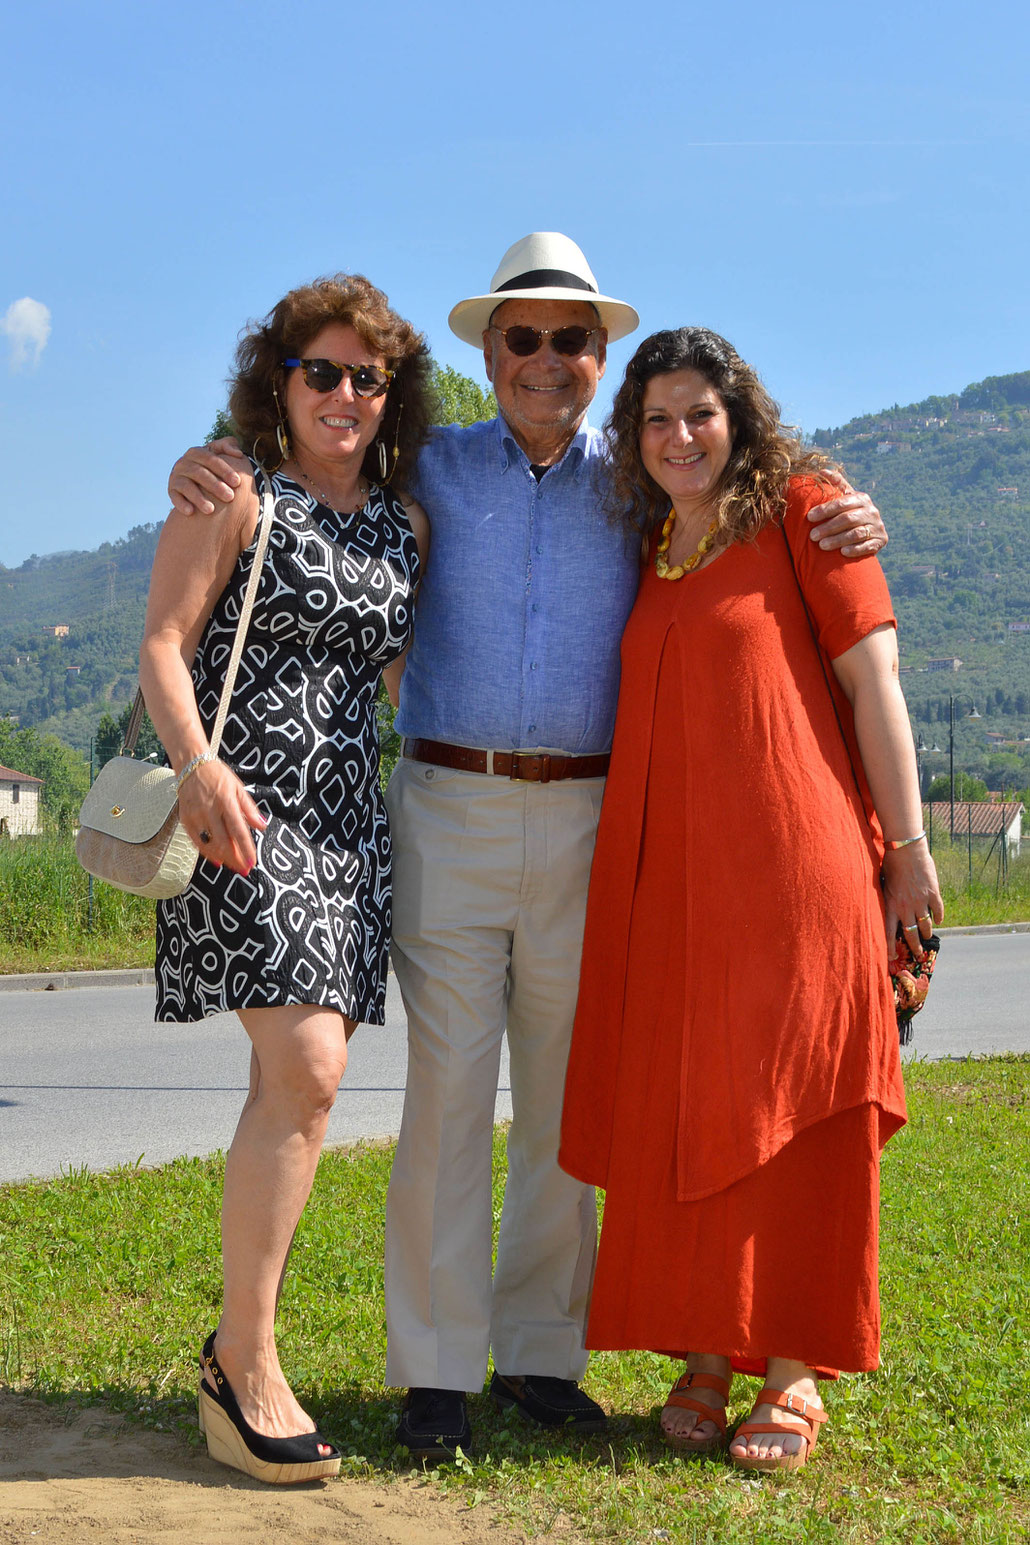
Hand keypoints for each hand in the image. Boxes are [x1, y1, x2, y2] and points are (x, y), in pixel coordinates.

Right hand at [168, 438, 248, 516]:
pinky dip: (181, 504)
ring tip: (211, 510)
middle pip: (199, 473)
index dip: (224, 470)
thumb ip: (229, 446)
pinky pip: (175, 497)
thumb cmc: (214, 466)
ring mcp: (176, 476)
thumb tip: (238, 454)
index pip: (210, 459)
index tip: (237, 482)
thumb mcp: (220, 453)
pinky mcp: (171, 490)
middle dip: (215, 485)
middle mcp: (184, 463)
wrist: (197, 481)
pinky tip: (190, 512)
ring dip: (198, 498)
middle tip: (230, 497)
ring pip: (186, 486)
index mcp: (197, 453)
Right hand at [177, 757, 266, 873]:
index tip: (252, 862)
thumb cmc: (218, 776)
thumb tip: (262, 826)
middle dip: (235, 858)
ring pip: (209, 844)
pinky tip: (217, 860)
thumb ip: (249, 809)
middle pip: (224, 841)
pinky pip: (196, 841)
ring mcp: (195, 815)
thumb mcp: (238, 788)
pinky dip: (207, 852)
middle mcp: (210, 809)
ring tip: (234, 867)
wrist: (192, 765)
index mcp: (226, 801)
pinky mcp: (185, 818)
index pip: (238, 830)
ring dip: (223, 858)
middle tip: (245, 869)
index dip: (245, 848)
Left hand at [807, 477, 887, 556]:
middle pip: (848, 519)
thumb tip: (822, 471)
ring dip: (838, 540)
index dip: (825, 509)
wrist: (870, 532)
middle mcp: (872, 511)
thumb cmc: (850, 512)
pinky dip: (855, 549)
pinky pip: (868, 546)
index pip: (842, 503)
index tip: (809, 517)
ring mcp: (878, 526)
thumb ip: (836, 484)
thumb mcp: (845, 498)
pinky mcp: (881, 541)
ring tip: (822, 545)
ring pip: (856, 533)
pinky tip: (843, 553)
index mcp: (861, 499)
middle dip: (828, 527)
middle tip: (812, 536)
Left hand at [881, 843, 943, 961]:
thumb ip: (886, 899)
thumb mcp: (882, 884)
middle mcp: (905, 907)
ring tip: (927, 937)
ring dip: (926, 933)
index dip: (890, 948)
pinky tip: (938, 920)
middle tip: (917, 955)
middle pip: (911, 934)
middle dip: (915, 947)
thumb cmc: (890, 864)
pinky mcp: (933, 893)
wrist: (906, 849)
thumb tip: (887, 911)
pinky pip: (938, 911)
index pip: (888, 933)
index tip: (892, 958)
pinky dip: (938, 917)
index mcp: (890, 905)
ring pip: (925, 926)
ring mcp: (920, 901)